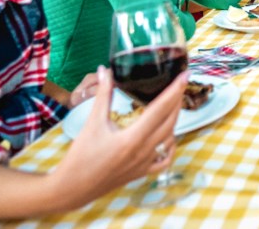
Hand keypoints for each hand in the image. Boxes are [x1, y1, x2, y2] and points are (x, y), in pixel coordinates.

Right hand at [49, 67, 185, 206]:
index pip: (161, 108)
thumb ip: (103, 95)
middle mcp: (144, 151)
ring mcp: (146, 164)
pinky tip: (169, 136)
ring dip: (175, 119)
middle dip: (178, 100)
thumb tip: (105, 71)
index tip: (185, 76)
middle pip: (170, 121)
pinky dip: (171, 145)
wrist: (73, 188)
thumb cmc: (81, 156)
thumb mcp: (92, 122)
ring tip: (175, 103)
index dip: (174, 90)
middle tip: (181, 83)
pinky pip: (165, 159)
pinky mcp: (142, 172)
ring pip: (170, 138)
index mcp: (133, 137)